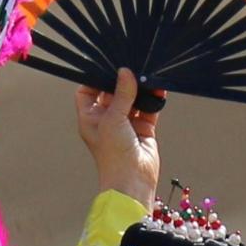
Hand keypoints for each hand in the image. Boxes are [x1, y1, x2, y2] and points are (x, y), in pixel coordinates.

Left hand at [74, 67, 161, 202]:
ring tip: (146, 73)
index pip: (87, 91)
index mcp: (90, 117)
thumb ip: (121, 94)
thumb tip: (126, 72)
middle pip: (112, 92)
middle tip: (130, 64)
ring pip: (133, 99)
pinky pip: (149, 108)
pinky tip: (158, 87)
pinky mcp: (143, 128)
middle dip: (122, 80)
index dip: (94, 79)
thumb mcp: (113, 119)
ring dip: (140, 88)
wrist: (132, 181)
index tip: (106, 65)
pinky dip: (154, 99)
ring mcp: (125, 123)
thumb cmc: (113, 155)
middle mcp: (106, 119)